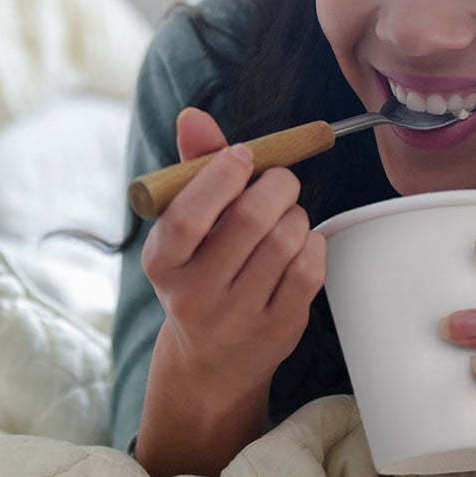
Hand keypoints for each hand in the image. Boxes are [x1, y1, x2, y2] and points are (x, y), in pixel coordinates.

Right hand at [142, 106, 325, 402]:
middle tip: (279, 180)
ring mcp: (237, 316)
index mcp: (162, 262)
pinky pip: (310, 268)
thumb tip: (193, 116)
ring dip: (295, 213)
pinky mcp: (277, 329)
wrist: (210, 360)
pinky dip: (313, 242)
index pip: (189, 215)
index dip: (222, 175)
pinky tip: (300, 243)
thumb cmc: (199, 272)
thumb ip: (194, 168)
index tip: (242, 155)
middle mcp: (194, 295)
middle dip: (276, 184)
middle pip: (250, 220)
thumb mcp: (184, 226)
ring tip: (286, 216)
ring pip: (286, 240)